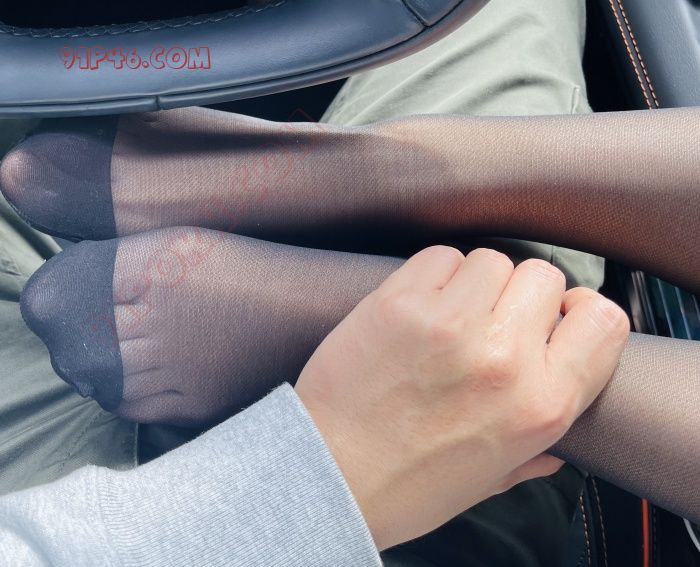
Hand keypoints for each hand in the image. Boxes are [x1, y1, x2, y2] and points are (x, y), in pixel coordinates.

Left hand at [295, 246, 628, 550]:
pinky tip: (417, 307)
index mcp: (542, 407)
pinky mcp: (401, 302)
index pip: (603, 321)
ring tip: (446, 317)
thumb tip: (558, 442)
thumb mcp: (490, 477)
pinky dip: (433, 275)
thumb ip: (536, 450)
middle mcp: (505, 360)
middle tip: (488, 321)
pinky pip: (440, 257)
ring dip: (474, 283)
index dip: (578, 311)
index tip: (556, 316)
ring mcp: (452, 325)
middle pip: (543, 277)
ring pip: (491, 260)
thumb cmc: (406, 483)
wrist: (329, 474)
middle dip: (519, 295)